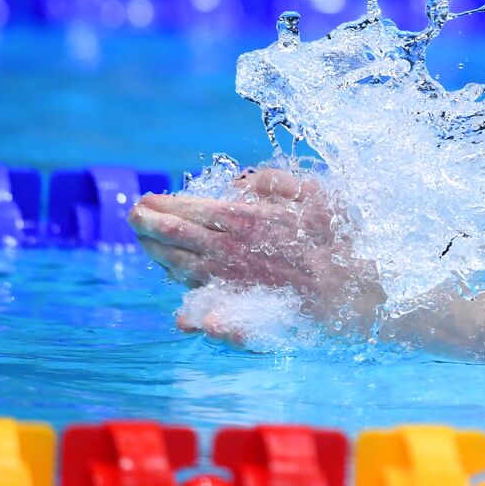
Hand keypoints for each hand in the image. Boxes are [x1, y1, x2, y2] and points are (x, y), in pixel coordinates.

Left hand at [128, 169, 384, 336]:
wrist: (351, 294)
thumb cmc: (339, 241)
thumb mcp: (315, 195)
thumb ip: (275, 182)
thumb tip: (242, 182)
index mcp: (245, 220)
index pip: (192, 210)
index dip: (165, 204)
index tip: (147, 199)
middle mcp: (230, 251)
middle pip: (177, 237)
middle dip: (150, 224)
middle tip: (133, 214)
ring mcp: (230, 280)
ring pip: (180, 265)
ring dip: (157, 251)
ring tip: (143, 240)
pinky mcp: (236, 304)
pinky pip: (197, 292)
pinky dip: (179, 281)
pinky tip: (171, 276)